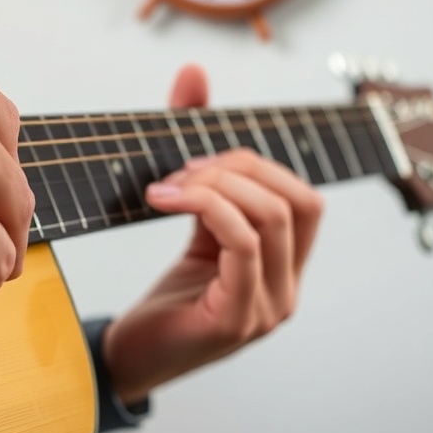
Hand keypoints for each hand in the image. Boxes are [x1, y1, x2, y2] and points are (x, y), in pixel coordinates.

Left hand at [101, 64, 322, 403]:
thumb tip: (193, 73)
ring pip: (272, 217)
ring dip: (215, 186)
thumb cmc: (163, 295)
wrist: (127, 360)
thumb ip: (200, 157)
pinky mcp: (237, 318)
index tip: (196, 160)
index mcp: (283, 266)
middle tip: (181, 172)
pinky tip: (163, 200)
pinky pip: (244, 245)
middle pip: (298, 200)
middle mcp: (286, 288)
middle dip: (238, 169)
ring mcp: (267, 307)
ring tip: (166, 188)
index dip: (256, 164)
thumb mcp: (190, 221)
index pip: (305, 198)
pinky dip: (206, 208)